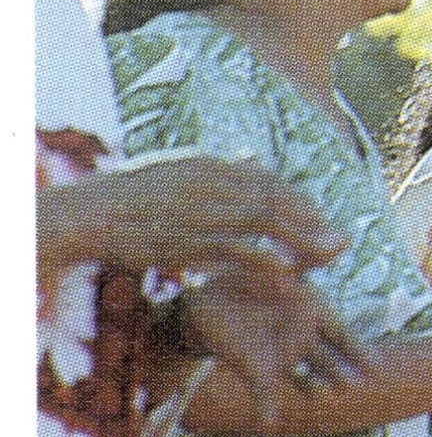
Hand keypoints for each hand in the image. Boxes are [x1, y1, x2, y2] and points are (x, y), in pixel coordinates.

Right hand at [43, 156, 348, 278]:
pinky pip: (238, 253)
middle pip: (276, 199)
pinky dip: (267, 265)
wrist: (88, 212)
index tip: (319, 221)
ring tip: (328, 259)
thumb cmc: (132, 197)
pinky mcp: (188, 239)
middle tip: (339, 243)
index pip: (269, 181)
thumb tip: (254, 157)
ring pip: (265, 222)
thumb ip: (221, 169)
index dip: (299, 202)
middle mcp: (211, 182)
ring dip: (302, 241)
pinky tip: (290, 280)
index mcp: (210, 164)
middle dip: (313, 221)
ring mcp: (200, 209)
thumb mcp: (179, 170)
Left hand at [178, 267, 369, 427]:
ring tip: (324, 395)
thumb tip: (347, 237)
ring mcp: (284, 357)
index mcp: (314, 315)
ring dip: (315, 387)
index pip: (342, 335)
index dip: (358, 351)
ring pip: (306, 377)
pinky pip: (266, 392)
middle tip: (355, 385)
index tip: (377, 367)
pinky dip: (267, 408)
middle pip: (329, 361)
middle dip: (341, 373)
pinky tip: (268, 422)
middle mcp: (305, 340)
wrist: (209, 301)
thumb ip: (310, 257)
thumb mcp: (281, 266)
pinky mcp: (259, 371)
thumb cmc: (251, 280)